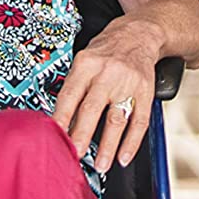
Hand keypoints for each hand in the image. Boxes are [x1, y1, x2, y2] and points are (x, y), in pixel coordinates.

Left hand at [52, 17, 162, 173]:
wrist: (140, 33)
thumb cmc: (105, 51)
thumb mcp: (83, 59)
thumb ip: (73, 86)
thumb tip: (60, 121)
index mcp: (85, 65)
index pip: (69, 96)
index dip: (60, 118)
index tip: (53, 138)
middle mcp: (107, 74)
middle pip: (91, 109)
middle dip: (81, 136)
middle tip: (73, 156)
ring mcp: (128, 84)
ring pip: (116, 119)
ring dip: (107, 146)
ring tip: (100, 165)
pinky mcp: (146, 92)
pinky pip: (139, 121)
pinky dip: (131, 142)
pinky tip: (124, 157)